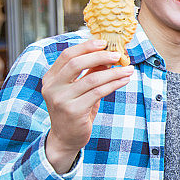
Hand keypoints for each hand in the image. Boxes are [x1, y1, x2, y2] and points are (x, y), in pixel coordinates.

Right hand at [42, 39, 133, 172]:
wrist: (66, 137)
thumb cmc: (75, 108)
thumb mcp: (80, 88)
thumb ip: (89, 71)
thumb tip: (108, 54)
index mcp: (51, 78)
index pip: (67, 55)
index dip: (86, 46)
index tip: (104, 42)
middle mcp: (52, 87)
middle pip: (76, 63)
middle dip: (100, 56)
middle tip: (118, 55)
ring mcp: (61, 100)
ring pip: (92, 79)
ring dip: (113, 72)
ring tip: (128, 69)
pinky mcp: (74, 111)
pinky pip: (98, 92)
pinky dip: (114, 84)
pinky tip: (124, 80)